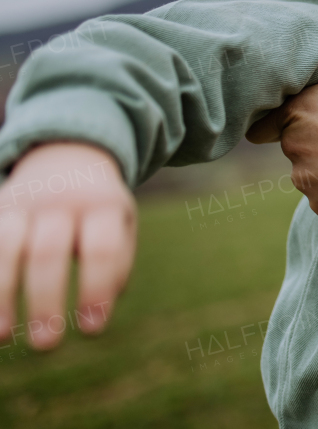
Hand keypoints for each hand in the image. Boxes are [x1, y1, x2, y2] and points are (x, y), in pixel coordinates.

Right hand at [0, 142, 135, 349]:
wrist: (67, 157)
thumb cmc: (99, 209)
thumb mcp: (120, 224)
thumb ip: (116, 264)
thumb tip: (98, 311)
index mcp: (102, 204)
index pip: (101, 249)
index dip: (96, 289)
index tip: (92, 331)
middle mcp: (60, 201)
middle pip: (48, 252)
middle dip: (45, 300)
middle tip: (47, 345)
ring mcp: (22, 202)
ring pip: (6, 245)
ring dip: (0, 293)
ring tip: (2, 337)